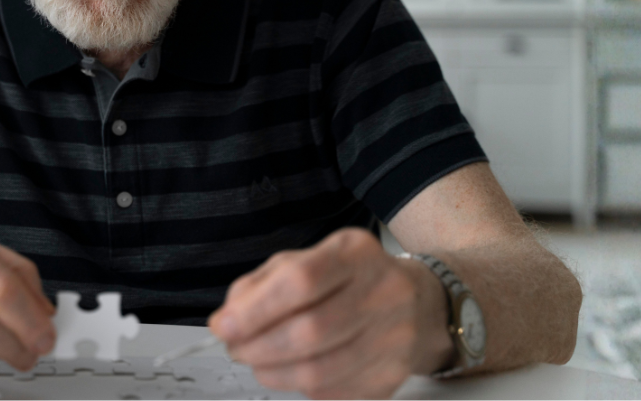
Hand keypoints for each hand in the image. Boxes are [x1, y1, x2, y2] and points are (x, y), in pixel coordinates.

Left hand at [208, 228, 453, 398]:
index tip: (223, 326)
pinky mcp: (393, 375)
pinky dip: (299, 386)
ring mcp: (395, 337)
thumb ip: (260, 286)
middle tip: (235, 348)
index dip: (255, 310)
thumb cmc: (346, 280)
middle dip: (258, 347)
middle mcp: (384, 292)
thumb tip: (227, 321)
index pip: (301, 281)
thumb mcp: (304, 261)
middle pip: (310, 332)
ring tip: (256, 362)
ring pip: (319, 371)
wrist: (417, 304)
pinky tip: (290, 370)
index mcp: (355, 253)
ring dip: (272, 372)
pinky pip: (332, 391)